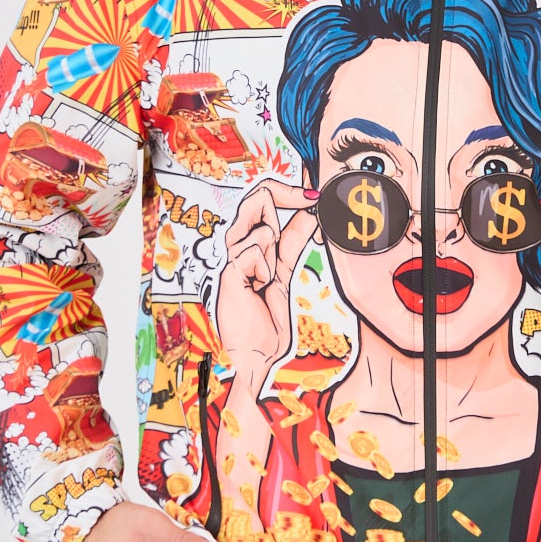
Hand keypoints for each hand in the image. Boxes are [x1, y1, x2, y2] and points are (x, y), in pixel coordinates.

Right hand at [215, 178, 318, 400]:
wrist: (256, 350)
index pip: (262, 196)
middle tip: (294, 228)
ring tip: (265, 279)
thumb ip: (292, 241)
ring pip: (262, 229)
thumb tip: (309, 212)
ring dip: (274, 255)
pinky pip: (255, 252)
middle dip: (283, 208)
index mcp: (248, 240)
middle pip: (258, 197)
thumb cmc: (264, 315)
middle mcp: (235, 243)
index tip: (312, 196)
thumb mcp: (284, 270)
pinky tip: (256, 288)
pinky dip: (264, 270)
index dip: (287, 191)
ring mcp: (228, 256)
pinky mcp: (228, 271)